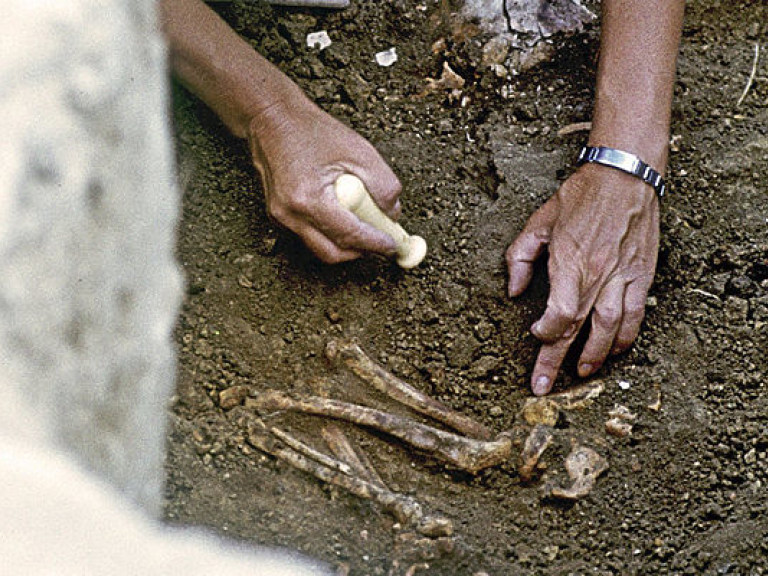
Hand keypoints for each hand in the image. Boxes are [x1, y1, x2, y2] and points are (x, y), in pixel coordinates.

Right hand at [247, 99, 401, 263]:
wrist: (272, 119)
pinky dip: (329, 234)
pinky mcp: (277, 216)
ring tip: (365, 227)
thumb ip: (383, 185)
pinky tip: (342, 216)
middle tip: (381, 242)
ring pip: (320, 248)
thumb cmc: (313, 131)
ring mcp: (280, 217)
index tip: (393, 246)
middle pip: (332, 253)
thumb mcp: (360, 151)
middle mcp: (290, 214)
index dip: (375, 244)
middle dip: (360, 251)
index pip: (349, 235)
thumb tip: (392, 213)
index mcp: (309, 198)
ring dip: (345, 244)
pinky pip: (308, 236)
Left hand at [506, 163, 658, 394]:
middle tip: (543, 387)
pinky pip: (636, 313)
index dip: (546, 332)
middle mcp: (599, 274)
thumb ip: (520, 258)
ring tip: (581, 374)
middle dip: (558, 361)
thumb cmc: (580, 197)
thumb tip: (513, 290)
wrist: (625, 175)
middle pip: (580, 328)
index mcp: (570, 262)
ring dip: (596, 354)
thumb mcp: (537, 222)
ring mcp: (623, 276)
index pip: (560, 313)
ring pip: (612, 328)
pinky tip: (617, 349)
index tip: (536, 335)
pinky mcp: (641, 274)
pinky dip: (627, 336)